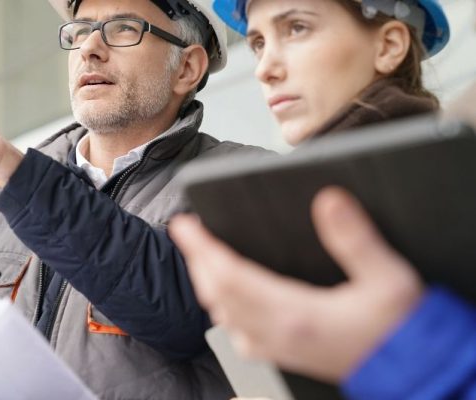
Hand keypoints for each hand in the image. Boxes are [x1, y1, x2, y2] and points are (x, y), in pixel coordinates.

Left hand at [169, 186, 423, 381]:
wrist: (415, 372)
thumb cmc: (401, 329)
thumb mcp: (388, 278)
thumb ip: (355, 239)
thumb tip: (328, 201)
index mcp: (294, 313)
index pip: (229, 275)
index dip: (202, 248)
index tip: (184, 224)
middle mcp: (277, 333)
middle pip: (217, 294)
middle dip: (197, 260)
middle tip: (188, 233)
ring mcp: (277, 348)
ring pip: (224, 315)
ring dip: (206, 284)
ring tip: (202, 257)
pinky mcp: (284, 355)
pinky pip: (238, 334)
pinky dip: (223, 310)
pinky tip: (227, 301)